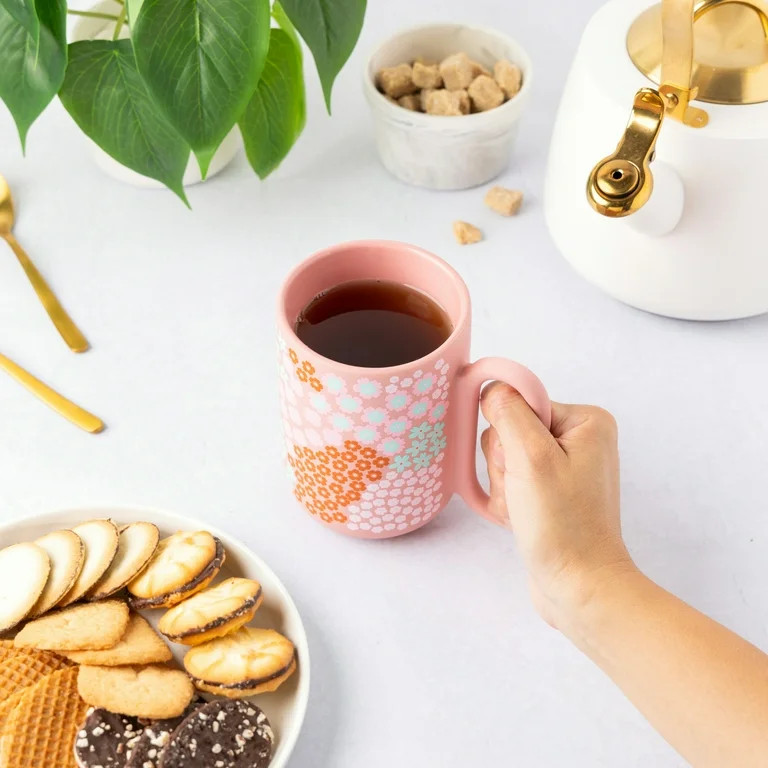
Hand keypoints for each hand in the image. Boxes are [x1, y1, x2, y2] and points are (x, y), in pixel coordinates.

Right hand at [480, 383, 636, 630]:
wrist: (579, 588)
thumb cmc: (563, 525)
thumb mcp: (532, 457)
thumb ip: (508, 412)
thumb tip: (491, 387)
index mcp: (585, 421)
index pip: (520, 402)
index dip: (508, 433)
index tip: (518, 463)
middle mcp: (578, 439)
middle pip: (510, 430)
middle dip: (505, 464)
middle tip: (523, 492)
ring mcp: (563, 467)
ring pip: (505, 458)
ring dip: (504, 486)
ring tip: (523, 510)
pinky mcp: (549, 492)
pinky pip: (510, 481)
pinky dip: (507, 501)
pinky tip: (520, 520)